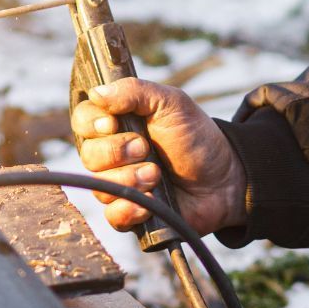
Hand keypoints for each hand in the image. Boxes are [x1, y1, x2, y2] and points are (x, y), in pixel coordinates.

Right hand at [71, 79, 244, 235]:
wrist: (225, 178)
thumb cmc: (196, 137)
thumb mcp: (170, 103)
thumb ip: (134, 92)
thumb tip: (97, 92)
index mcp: (117, 124)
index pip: (83, 121)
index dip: (92, 124)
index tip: (112, 123)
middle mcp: (113, 155)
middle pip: (88, 156)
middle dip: (117, 152)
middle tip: (146, 148)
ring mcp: (120, 184)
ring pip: (100, 187)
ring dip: (130, 179)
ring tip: (157, 174)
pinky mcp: (131, 213)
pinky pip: (113, 215)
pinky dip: (131, 208)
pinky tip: (151, 200)